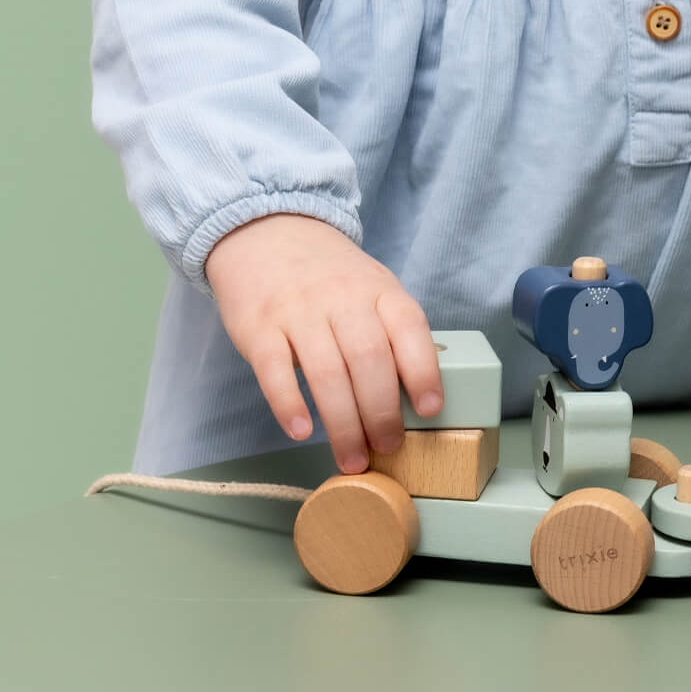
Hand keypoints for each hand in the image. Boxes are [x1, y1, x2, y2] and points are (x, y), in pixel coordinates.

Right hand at [205, 213, 443, 475]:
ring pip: (327, 372)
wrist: (267, 232)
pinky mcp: (259, 327)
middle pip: (369, 359)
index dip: (423, 370)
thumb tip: (416, 393)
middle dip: (382, 412)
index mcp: (379, 290)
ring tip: (352, 459)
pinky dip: (289, 403)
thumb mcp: (371, 287)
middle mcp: (342, 298)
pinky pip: (275, 369)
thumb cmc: (330, 275)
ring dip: (342, 423)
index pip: (409, 328)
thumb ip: (390, 329)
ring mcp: (299, 312)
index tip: (430, 410)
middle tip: (388, 448)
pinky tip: (301, 430)